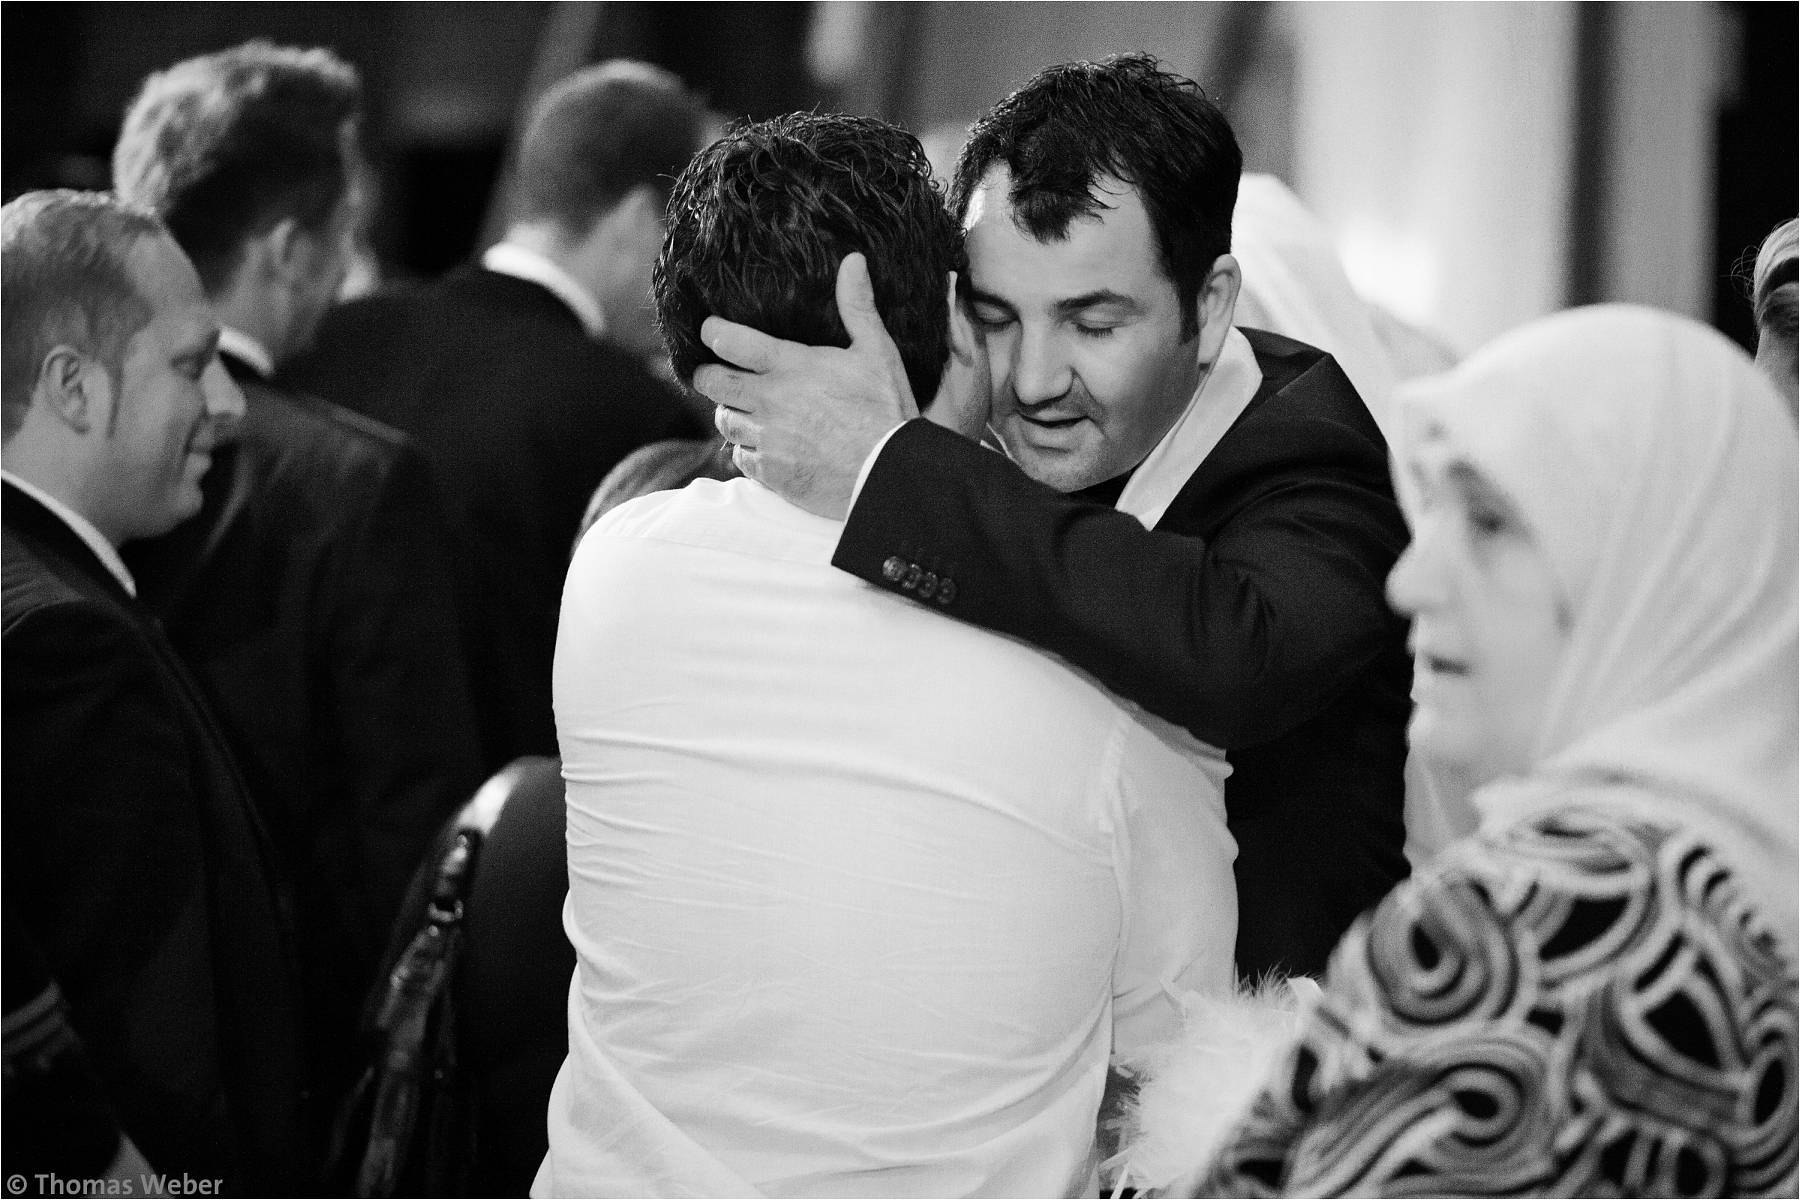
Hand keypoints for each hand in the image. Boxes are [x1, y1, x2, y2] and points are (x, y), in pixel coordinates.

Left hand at [697, 253, 917, 519]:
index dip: (712, 332)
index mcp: (790, 366)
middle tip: (716, 372)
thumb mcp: (876, 351)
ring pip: (724, 421)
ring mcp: (767, 439)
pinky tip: (764, 445)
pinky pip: (740, 457)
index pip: (728, 340)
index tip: (711, 330)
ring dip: (731, 412)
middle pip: (712, 383)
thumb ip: (857, 306)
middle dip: (708, 374)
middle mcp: (770, 401)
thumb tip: (853, 261)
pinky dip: (747, 450)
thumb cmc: (885, 409)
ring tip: (745, 409)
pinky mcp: (770, 473)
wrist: (888, 472)